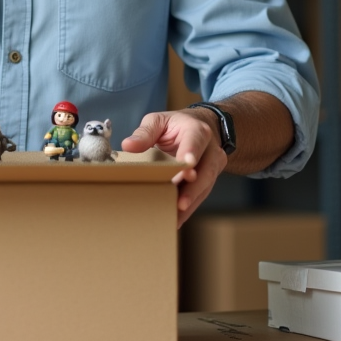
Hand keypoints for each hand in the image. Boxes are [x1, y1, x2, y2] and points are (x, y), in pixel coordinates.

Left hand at [121, 109, 227, 228]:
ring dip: (190, 203)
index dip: (192, 155)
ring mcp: (212, 167)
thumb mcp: (159, 121)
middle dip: (193, 188)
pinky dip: (189, 209)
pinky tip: (176, 220)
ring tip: (174, 216)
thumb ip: (145, 133)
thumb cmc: (176, 125)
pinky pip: (200, 196)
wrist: (202, 127)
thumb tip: (128, 146)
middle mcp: (210, 150)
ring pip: (205, 187)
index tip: (187, 168)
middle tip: (180, 202)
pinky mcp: (208, 181)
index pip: (196, 143)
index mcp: (198, 131)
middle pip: (205, 171)